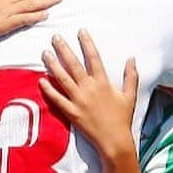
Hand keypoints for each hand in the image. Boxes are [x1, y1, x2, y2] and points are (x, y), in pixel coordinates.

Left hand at [40, 30, 137, 149]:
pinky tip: (41, 80)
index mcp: (103, 83)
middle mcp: (89, 89)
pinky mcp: (72, 113)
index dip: (86, 43)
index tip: (80, 31)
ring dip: (53, 65)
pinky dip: (49, 90)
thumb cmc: (122, 119)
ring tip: (44, 53)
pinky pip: (57, 99)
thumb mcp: (130, 95)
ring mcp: (79, 101)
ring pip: (63, 79)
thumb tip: (131, 58)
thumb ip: (131, 76)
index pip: (93, 57)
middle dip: (63, 49)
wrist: (114, 141)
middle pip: (73, 64)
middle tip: (55, 37)